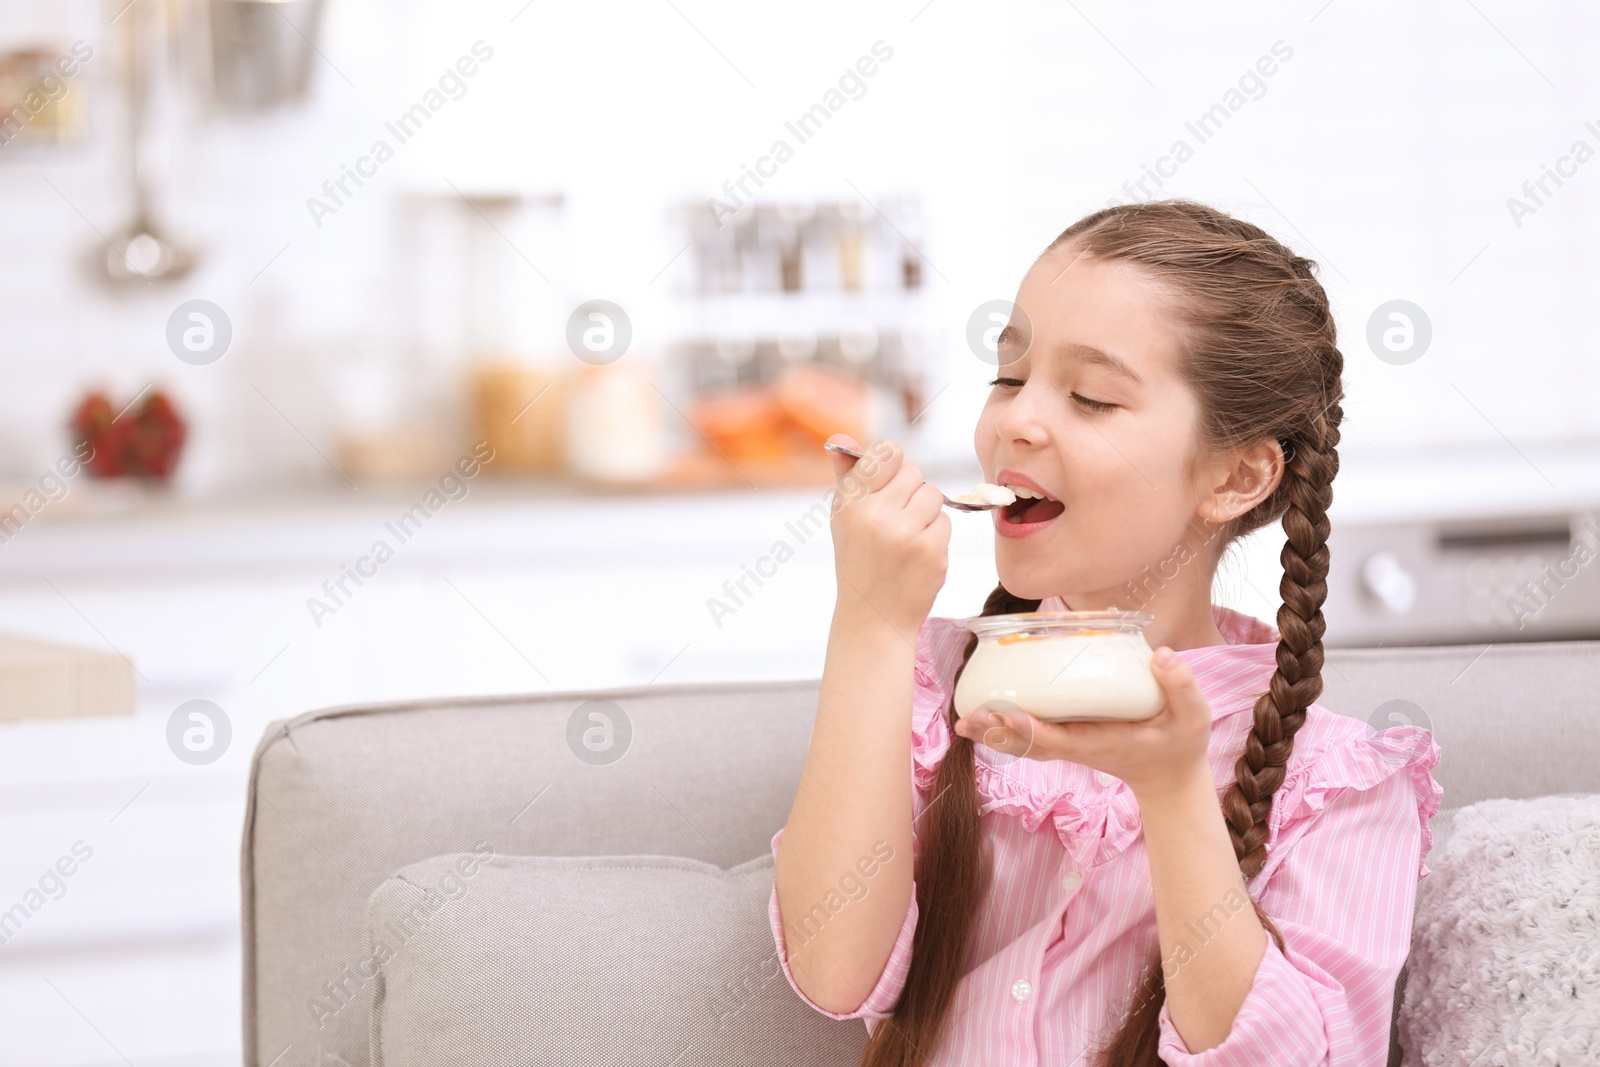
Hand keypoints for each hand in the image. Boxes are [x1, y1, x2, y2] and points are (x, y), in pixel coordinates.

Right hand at [826, 433, 950, 636]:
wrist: (874, 616)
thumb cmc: (859, 560)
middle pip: (915, 472)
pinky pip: (946, 521)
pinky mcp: (931, 550)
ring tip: (907, 536)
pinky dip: (936, 535)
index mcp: (851, 501)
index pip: (888, 452)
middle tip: (896, 519)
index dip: (893, 466)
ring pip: (934, 495)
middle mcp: (876, 514)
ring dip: (926, 512)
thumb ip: (847, 476)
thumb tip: (841, 440)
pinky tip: (917, 554)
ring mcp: (906, 533)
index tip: (888, 486)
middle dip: (910, 492)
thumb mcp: (844, 518)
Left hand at [951, 646, 1214, 803]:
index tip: (1006, 716)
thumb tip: (1161, 654)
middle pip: (1029, 743)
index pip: (1058, 738)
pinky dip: (1005, 728)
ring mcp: (1071, 745)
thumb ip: (1181, 686)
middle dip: (998, 732)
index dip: (1029, 729)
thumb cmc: (1181, 745)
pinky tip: (983, 716)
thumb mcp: (1193, 717)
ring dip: (993, 733)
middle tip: (967, 719)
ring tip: (963, 721)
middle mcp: (1079, 747)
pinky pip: (1030, 736)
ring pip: (1024, 742)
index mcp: (1102, 742)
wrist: (1172, 778)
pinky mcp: (1069, 740)